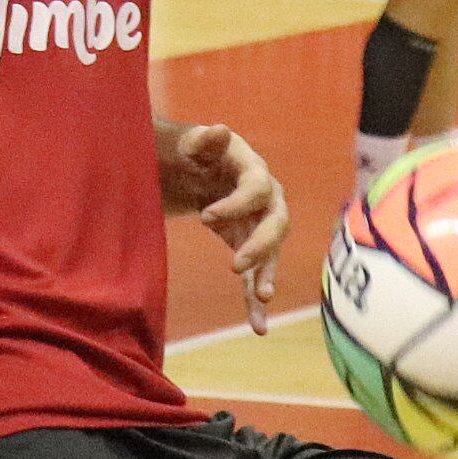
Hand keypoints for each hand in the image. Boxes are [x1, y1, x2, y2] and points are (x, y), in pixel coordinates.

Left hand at [163, 122, 286, 331]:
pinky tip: (257, 327)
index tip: (204, 218)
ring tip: (261, 298)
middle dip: (260, 244)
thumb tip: (219, 130)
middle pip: (276, 222)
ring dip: (266, 275)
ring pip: (271, 252)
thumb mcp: (184, 143)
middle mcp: (264, 196)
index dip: (237, 204)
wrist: (181, 167)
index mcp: (251, 167)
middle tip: (235, 264)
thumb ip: (200, 140)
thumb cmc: (182, 150)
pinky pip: (256, 273)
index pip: (257, 188)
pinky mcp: (248, 244)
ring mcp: (259, 222)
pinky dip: (254, 299)